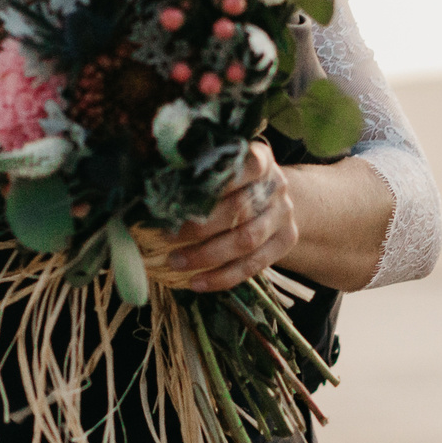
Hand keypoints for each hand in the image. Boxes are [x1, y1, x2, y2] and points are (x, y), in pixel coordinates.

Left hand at [166, 143, 298, 292]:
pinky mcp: (286, 241)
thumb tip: (155, 185)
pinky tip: (197, 283)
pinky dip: (222, 278)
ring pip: (246, 240)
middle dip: (199, 226)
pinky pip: (253, 266)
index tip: (181, 194)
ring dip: (207, 255)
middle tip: (165, 236)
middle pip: (239, 208)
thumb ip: (199, 172)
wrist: (275, 199)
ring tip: (175, 262)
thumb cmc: (234, 182)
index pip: (244, 166)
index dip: (217, 182)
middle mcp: (276, 186)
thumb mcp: (223, 167)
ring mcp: (283, 215)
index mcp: (260, 159)